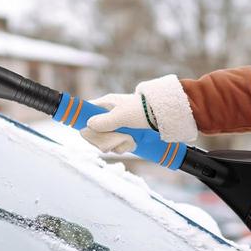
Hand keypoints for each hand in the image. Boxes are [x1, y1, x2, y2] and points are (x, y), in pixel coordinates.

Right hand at [80, 75, 198, 153]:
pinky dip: (126, 146)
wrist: (165, 115)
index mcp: (107, 104)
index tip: (87, 133)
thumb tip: (88, 126)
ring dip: (117, 144)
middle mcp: (112, 114)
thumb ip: (103, 122)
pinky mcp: (130, 134)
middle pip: (97, 131)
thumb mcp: (120, 116)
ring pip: (109, 140)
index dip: (86, 123)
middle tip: (114, 140)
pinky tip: (133, 144)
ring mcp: (121, 125)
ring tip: (129, 140)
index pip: (88, 112)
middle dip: (105, 139)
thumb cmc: (142, 111)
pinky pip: (120, 144)